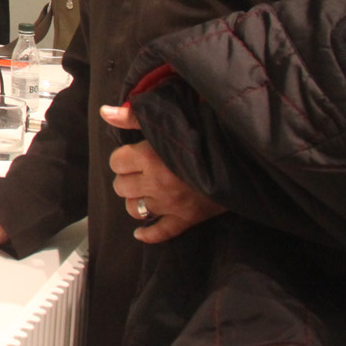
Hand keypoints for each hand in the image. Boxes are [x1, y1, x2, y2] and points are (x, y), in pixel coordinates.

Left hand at [103, 102, 224, 243]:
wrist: (241, 158)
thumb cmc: (202, 135)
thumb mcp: (167, 122)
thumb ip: (133, 117)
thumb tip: (104, 112)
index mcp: (149, 157)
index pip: (116, 162)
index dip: (123, 158)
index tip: (133, 155)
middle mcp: (156, 183)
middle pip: (121, 187)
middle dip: (127, 178)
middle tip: (140, 172)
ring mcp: (170, 204)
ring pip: (134, 210)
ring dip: (136, 201)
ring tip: (144, 193)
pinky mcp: (186, 219)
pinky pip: (161, 232)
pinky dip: (149, 234)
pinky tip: (140, 233)